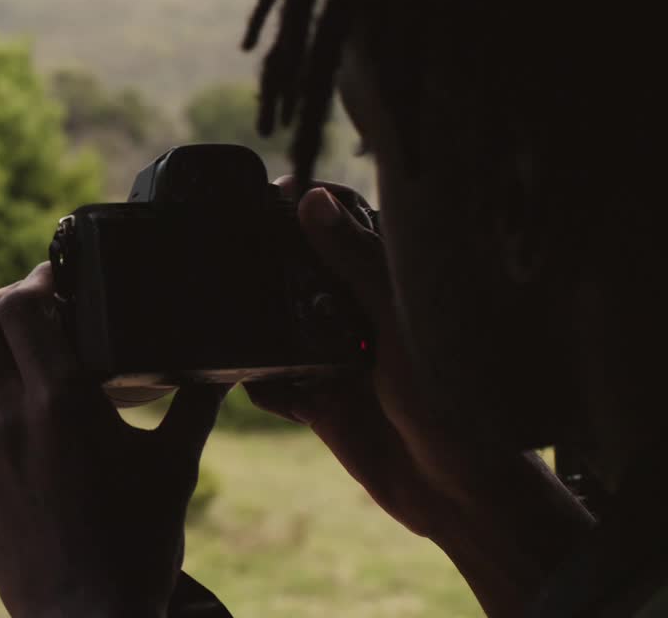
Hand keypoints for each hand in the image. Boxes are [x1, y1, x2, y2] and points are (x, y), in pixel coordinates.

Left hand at [0, 263, 227, 617]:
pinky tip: (0, 407)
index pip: (21, 306)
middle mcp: (10, 416)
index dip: (36, 281)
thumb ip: (197, 406)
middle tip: (32, 311)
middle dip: (0, 300)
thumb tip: (224, 368)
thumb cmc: (138, 544)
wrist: (87, 617)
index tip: (58, 284)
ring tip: (11, 353)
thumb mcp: (175, 467)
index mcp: (63, 401)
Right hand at [245, 180, 593, 615]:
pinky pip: (279, 386)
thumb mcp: (401, 322)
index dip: (312, 211)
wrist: (461, 495)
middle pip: (307, 279)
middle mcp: (366, 320)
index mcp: (395, 289)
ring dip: (259, 324)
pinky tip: (244, 373)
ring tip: (223, 306)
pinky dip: (259, 381)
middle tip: (227, 246)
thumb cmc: (456, 401)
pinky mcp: (324, 405)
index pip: (348, 233)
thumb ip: (357, 263)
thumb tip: (312, 200)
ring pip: (286, 330)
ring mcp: (342, 363)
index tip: (269, 190)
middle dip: (272, 266)